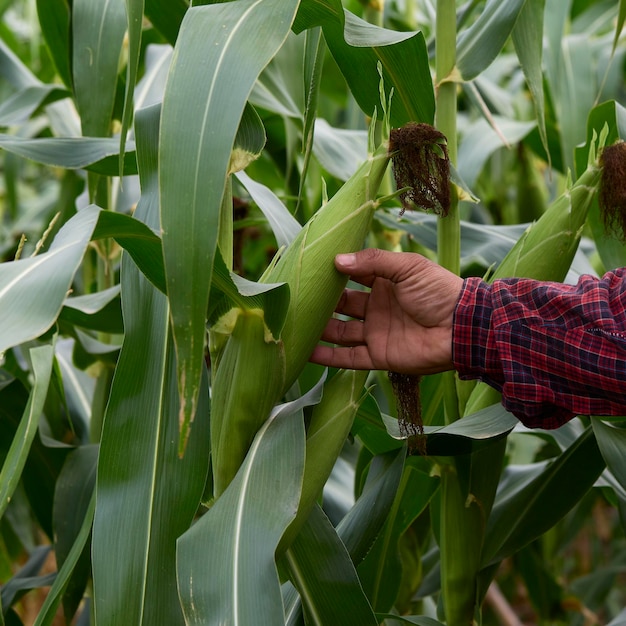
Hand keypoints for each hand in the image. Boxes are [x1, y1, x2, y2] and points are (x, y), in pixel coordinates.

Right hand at [310, 249, 463, 374]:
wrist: (462, 328)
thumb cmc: (438, 291)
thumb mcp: (407, 267)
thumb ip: (374, 262)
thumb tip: (337, 261)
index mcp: (385, 284)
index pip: (352, 277)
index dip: (333, 274)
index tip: (309, 270)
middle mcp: (377, 308)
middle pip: (342, 306)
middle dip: (321, 303)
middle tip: (295, 299)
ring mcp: (376, 333)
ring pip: (340, 332)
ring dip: (319, 329)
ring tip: (293, 325)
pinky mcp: (379, 356)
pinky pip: (349, 359)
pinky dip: (328, 357)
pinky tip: (306, 352)